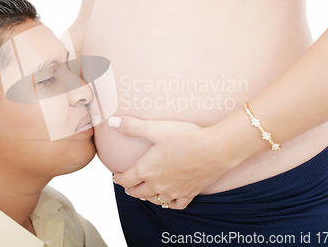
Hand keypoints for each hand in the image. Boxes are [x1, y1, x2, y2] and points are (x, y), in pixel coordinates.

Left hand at [110, 116, 238, 209]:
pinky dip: (169, 203)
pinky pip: (176, 205)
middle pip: (138, 192)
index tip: (116, 176)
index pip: (125, 179)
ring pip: (155, 200)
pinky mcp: (189, 193)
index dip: (118, 178)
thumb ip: (132, 126)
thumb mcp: (155, 128)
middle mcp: (158, 185)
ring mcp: (174, 191)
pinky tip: (169, 199)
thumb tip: (112, 122)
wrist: (215, 149)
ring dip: (147, 197)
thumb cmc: (185, 137)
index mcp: (146, 170)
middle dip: (130, 189)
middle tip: (127, 185)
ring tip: (145, 192)